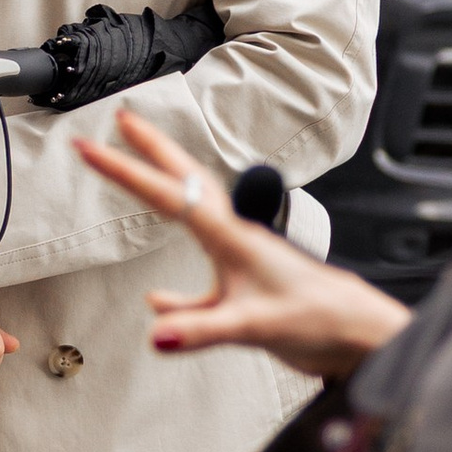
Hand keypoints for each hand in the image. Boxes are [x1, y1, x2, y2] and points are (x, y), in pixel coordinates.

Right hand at [75, 107, 410, 380]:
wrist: (358, 333)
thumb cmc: (319, 319)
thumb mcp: (255, 326)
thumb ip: (202, 328)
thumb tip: (156, 332)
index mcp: (232, 238)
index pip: (169, 196)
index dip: (127, 170)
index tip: (92, 147)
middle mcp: (236, 237)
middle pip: (186, 181)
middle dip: (152, 148)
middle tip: (122, 118)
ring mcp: (241, 257)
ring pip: (194, 211)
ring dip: (164, 187)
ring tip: (138, 167)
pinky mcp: (246, 285)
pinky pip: (200, 274)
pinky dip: (173, 287)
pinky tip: (158, 304)